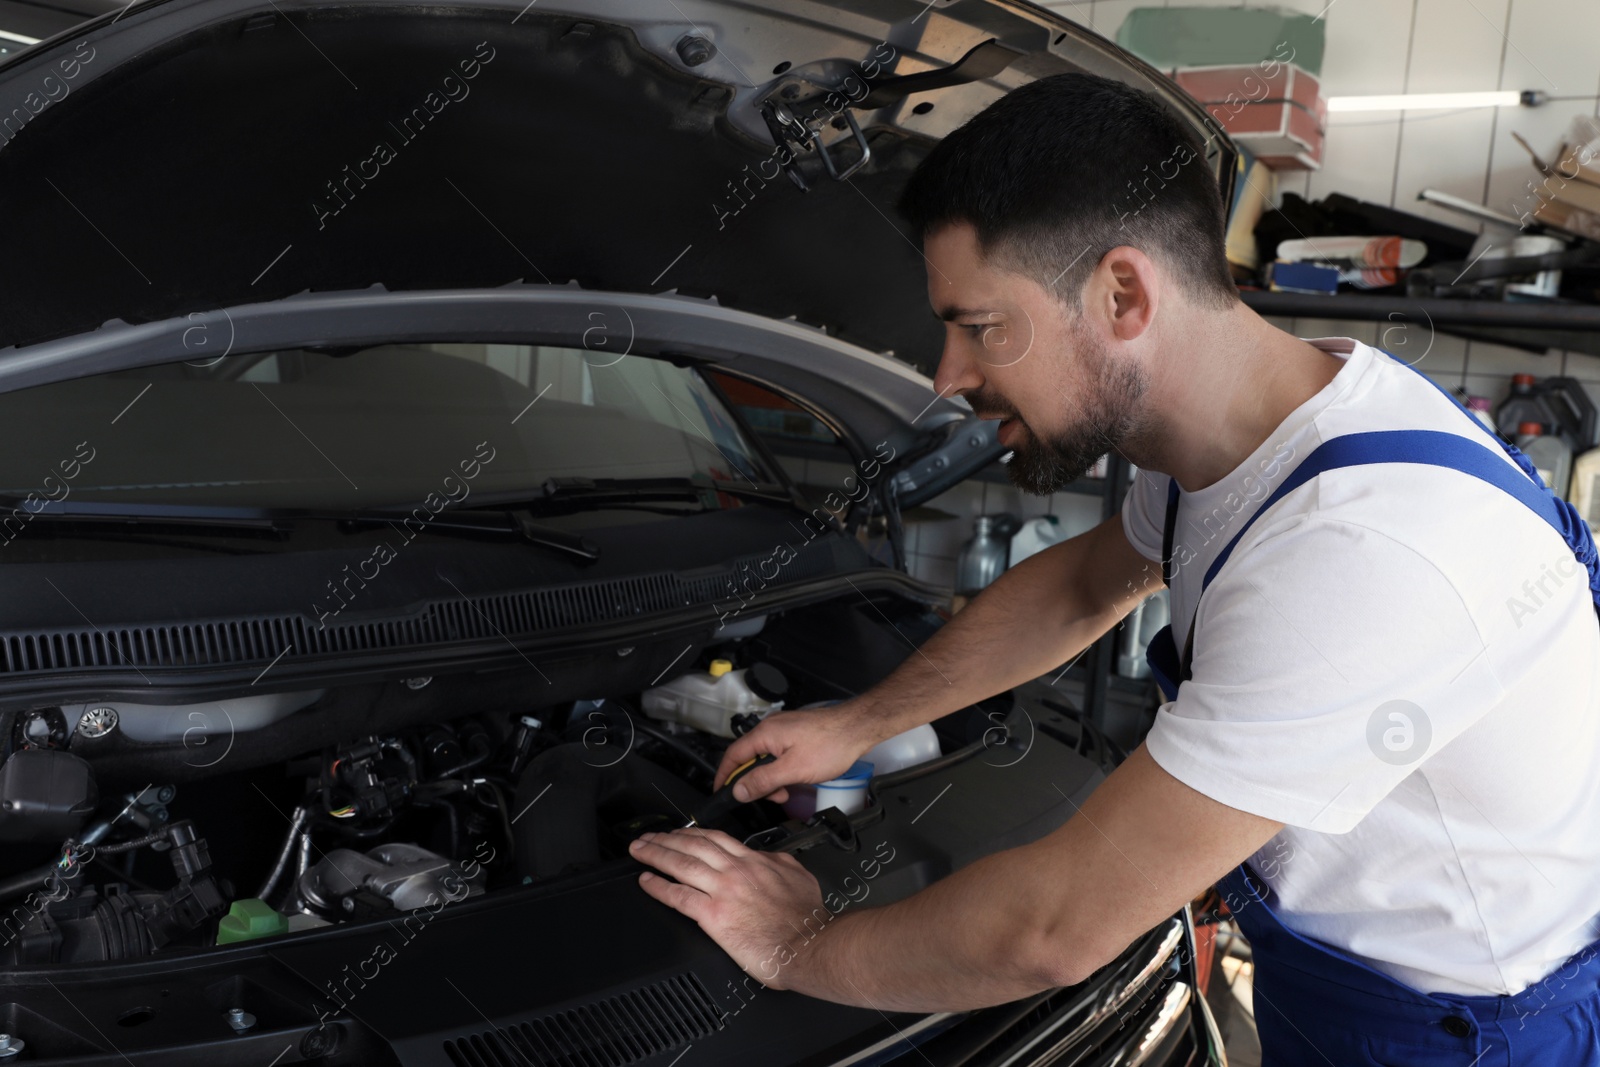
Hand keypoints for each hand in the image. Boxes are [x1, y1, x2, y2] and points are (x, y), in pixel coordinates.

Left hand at [630, 827, 826, 989]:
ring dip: (656, 854)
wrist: (809, 945)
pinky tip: (646, 882)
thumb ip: (781, 863)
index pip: (716, 839)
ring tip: (639, 851)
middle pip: (693, 846)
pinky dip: (659, 887)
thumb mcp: (800, 876)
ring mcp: (724, 891)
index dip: (692, 834)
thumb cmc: (807, 920)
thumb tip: (771, 858)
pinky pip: (679, 897)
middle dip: (666, 838)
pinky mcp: (714, 916)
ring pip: (682, 864)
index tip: (679, 833)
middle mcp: (736, 871)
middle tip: (648, 837)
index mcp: (755, 862)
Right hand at [714, 703, 876, 803]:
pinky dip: (781, 770)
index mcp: (765, 734)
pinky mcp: (795, 734)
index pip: (733, 756)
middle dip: (755, 782)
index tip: (721, 792)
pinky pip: (778, 754)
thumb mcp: (792, 770)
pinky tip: (793, 780)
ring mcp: (784, 729)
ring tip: (786, 791)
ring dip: (771, 778)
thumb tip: (738, 790)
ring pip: (765, 758)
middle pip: (749, 758)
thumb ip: (763, 781)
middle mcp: (770, 728)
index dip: (725, 776)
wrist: (857, 729)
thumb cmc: (830, 745)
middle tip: (770, 797)